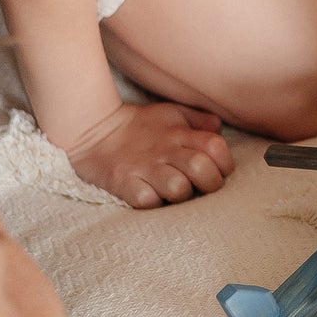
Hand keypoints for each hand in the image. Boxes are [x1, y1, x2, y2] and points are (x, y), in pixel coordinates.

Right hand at [65, 99, 233, 207]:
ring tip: (174, 193)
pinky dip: (153, 203)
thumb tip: (219, 131)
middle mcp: (164, 149)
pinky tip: (151, 196)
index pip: (215, 146)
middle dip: (210, 183)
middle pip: (201, 168)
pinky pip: (146, 200)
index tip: (219, 171)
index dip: (224, 163)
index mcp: (178, 133)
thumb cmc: (139, 126)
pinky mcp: (123, 182)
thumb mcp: (171, 114)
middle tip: (202, 187)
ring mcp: (143, 167)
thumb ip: (199, 121)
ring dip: (181, 195)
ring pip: (178, 188)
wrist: (92, 129)